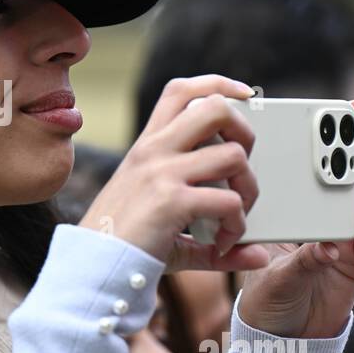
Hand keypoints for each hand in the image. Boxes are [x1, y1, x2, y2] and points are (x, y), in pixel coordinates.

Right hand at [80, 74, 269, 270]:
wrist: (94, 267)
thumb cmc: (127, 245)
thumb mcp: (166, 222)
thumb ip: (213, 230)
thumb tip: (259, 251)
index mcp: (148, 147)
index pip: (181, 91)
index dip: (218, 85)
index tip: (244, 95)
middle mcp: (154, 151)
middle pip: (214, 107)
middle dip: (245, 131)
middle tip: (242, 167)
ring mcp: (162, 173)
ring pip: (233, 154)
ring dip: (248, 188)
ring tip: (236, 216)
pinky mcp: (171, 201)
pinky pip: (228, 202)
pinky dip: (236, 226)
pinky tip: (222, 243)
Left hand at [237, 102, 353, 338]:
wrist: (278, 334)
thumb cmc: (265, 294)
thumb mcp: (272, 272)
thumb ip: (300, 259)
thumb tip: (327, 247)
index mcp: (297, 207)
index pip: (316, 166)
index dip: (337, 135)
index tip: (351, 108)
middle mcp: (323, 216)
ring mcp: (344, 238)